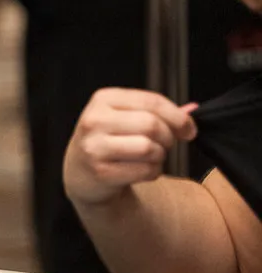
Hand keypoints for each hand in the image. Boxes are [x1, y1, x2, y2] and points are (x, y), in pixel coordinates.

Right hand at [63, 88, 196, 205]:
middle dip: (168, 138)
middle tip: (166, 144)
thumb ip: (155, 112)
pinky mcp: (100, 171)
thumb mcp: (124, 117)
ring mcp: (94, 146)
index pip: (152, 101)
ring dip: (160, 156)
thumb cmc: (108, 140)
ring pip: (149, 148)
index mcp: (103, 99)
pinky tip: (141, 170)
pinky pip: (145, 170)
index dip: (178, 116)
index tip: (188, 129)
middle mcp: (95, 120)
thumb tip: (191, 110)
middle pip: (152, 124)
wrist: (80, 172)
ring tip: (150, 157)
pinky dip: (153, 172)